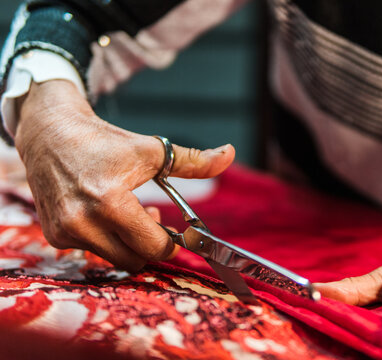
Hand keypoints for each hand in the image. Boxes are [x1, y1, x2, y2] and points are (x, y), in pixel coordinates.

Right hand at [14, 80, 234, 271]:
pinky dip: (105, 239)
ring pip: (115, 258)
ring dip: (128, 242)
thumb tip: (228, 154)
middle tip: (152, 218)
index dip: (171, 243)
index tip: (175, 232)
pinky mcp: (54, 236)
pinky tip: (104, 215)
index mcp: (111, 203)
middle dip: (150, 244)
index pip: (154, 246)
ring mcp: (66, 233)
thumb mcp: (151, 151)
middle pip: (136, 260)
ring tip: (128, 214)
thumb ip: (193, 162)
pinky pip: (92, 251)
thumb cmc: (104, 142)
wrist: (50, 135)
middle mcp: (84, 223)